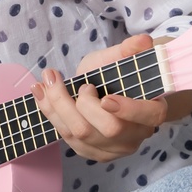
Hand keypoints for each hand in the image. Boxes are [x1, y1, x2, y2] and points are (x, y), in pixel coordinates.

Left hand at [32, 33, 177, 162]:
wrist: (102, 90)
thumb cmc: (114, 74)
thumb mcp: (119, 58)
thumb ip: (129, 50)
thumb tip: (143, 39)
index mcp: (151, 111)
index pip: (149, 116)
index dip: (129, 110)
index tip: (105, 99)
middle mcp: (135, 136)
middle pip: (110, 129)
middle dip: (86, 105)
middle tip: (82, 85)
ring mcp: (112, 149)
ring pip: (82, 134)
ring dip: (59, 104)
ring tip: (49, 79)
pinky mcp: (89, 152)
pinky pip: (66, 136)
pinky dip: (49, 111)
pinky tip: (40, 91)